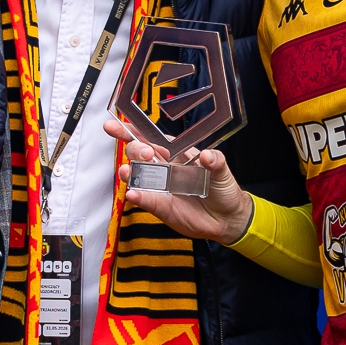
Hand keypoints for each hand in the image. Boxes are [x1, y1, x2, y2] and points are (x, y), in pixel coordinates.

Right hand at [102, 114, 253, 244]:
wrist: (227, 219)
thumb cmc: (224, 190)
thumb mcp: (223, 171)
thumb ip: (216, 161)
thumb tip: (208, 155)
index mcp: (177, 153)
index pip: (151, 138)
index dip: (133, 130)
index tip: (117, 125)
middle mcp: (165, 168)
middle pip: (140, 154)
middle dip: (136, 149)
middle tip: (145, 153)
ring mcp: (161, 187)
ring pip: (137, 176)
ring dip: (129, 173)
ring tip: (126, 172)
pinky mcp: (161, 206)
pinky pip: (146, 199)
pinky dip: (138, 196)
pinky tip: (133, 193)